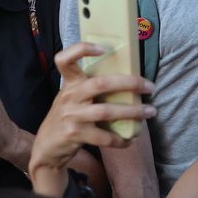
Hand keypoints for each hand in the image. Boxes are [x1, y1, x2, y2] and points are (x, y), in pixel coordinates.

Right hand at [28, 42, 155, 195]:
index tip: (104, 49)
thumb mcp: (72, 98)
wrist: (47, 148)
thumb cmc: (67, 118)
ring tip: (150, 112)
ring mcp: (71, 116)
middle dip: (130, 84)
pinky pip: (103, 137)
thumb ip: (89, 88)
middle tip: (150, 86)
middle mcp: (69, 96)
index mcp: (69, 84)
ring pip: (107, 111)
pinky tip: (130, 139)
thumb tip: (127, 81)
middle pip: (101, 84)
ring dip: (132, 112)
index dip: (82, 49)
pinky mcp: (74, 134)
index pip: (65, 59)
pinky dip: (120, 139)